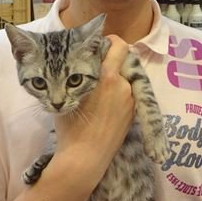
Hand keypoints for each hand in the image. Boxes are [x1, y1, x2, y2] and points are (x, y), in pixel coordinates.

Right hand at [54, 35, 134, 168]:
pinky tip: (103, 102)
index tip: (99, 44)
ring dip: (114, 75)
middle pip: (123, 60)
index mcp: (108, 77)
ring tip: (96, 86)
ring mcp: (131, 100)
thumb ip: (79, 73)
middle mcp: (124, 86)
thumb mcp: (68, 94)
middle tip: (96, 64)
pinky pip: (127, 92)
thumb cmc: (70, 127)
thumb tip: (80, 59)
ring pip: (125, 77)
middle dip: (111, 59)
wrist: (84, 159)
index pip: (118, 46)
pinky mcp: (133, 113)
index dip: (109, 41)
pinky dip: (118, 91)